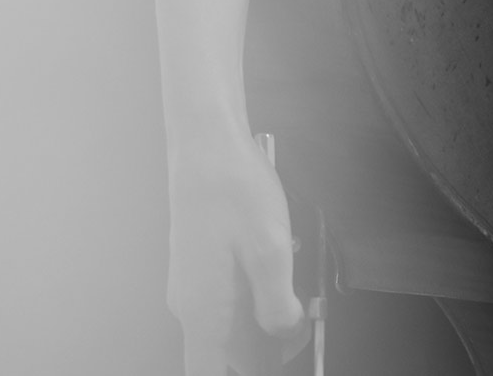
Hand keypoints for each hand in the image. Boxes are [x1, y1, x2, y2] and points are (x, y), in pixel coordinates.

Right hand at [167, 130, 310, 375]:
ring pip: (232, 327)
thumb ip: (278, 305)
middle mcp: (191, 306)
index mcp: (203, 313)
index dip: (249, 374)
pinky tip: (277, 267)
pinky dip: (256, 296)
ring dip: (265, 320)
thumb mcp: (270, 249)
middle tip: (301, 322)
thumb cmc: (231, 186)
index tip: (275, 361)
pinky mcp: (201, 265)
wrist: (205, 140)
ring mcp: (194, 285)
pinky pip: (229, 300)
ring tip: (295, 290)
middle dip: (269, 349)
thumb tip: (285, 332)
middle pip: (230, 355)